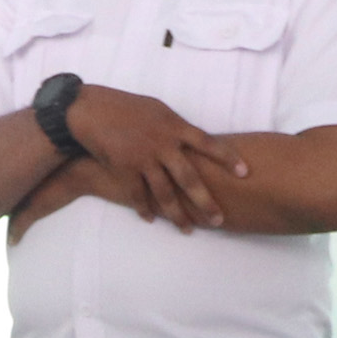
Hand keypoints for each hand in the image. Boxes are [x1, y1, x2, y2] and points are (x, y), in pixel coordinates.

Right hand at [66, 86, 247, 229]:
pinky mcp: (124, 170)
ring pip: (165, 193)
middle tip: (219, 221)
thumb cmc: (127, 107)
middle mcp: (162, 144)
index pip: (208, 143)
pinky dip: (144, 209)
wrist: (91, 110)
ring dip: (177, 215)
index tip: (245, 172)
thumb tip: (194, 142)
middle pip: (189, 178)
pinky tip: (151, 219)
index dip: (227, 158)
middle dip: (205, 202)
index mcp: (175, 126)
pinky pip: (138, 196)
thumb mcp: (158, 110)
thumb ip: (177, 128)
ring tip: (188, 230)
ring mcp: (143, 159)